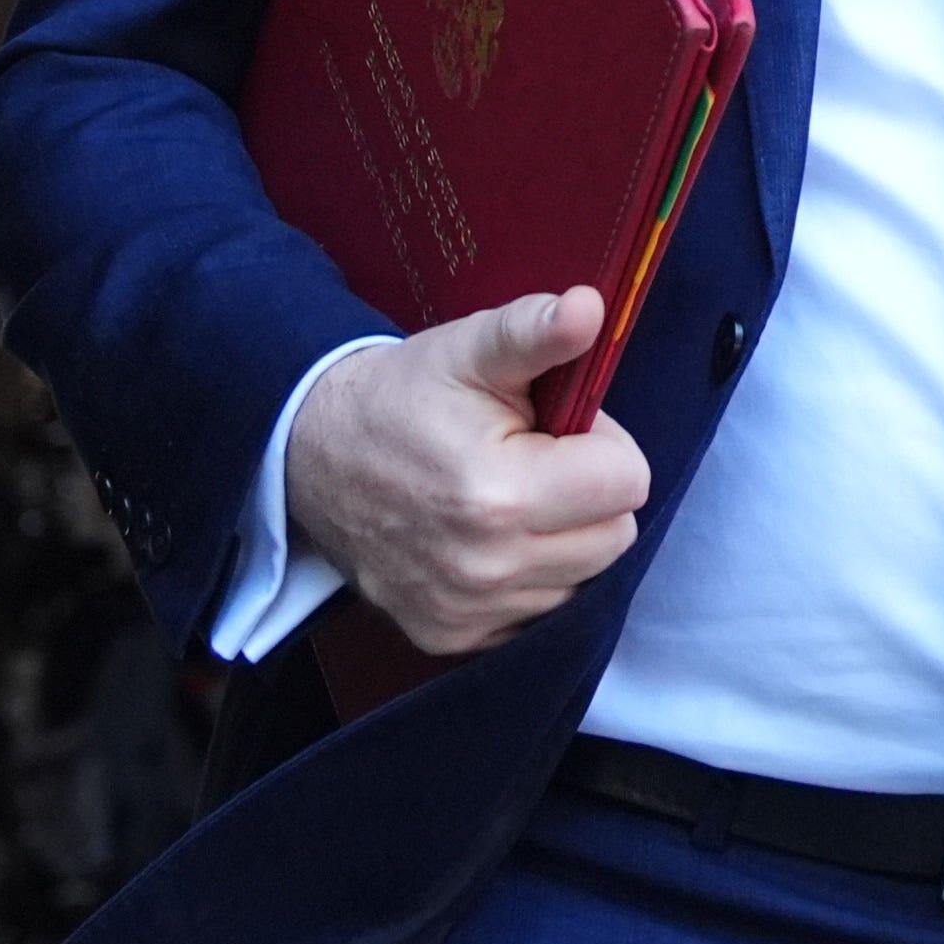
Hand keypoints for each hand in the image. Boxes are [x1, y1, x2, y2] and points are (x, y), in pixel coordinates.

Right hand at [285, 288, 648, 654]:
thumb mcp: (470, 348)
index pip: (629, 481)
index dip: (602, 444)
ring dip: (563, 538)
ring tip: (509, 496)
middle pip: (616, 536)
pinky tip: (491, 538)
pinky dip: (530, 576)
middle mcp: (487, 569)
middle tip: (535, 460)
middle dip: (590, 494)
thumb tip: (590, 307)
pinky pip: (537, 611)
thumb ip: (535, 331)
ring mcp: (468, 612)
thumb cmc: (404, 397)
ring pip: (582, 578)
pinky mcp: (451, 636)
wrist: (314, 455)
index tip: (555, 428)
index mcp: (501, 495)